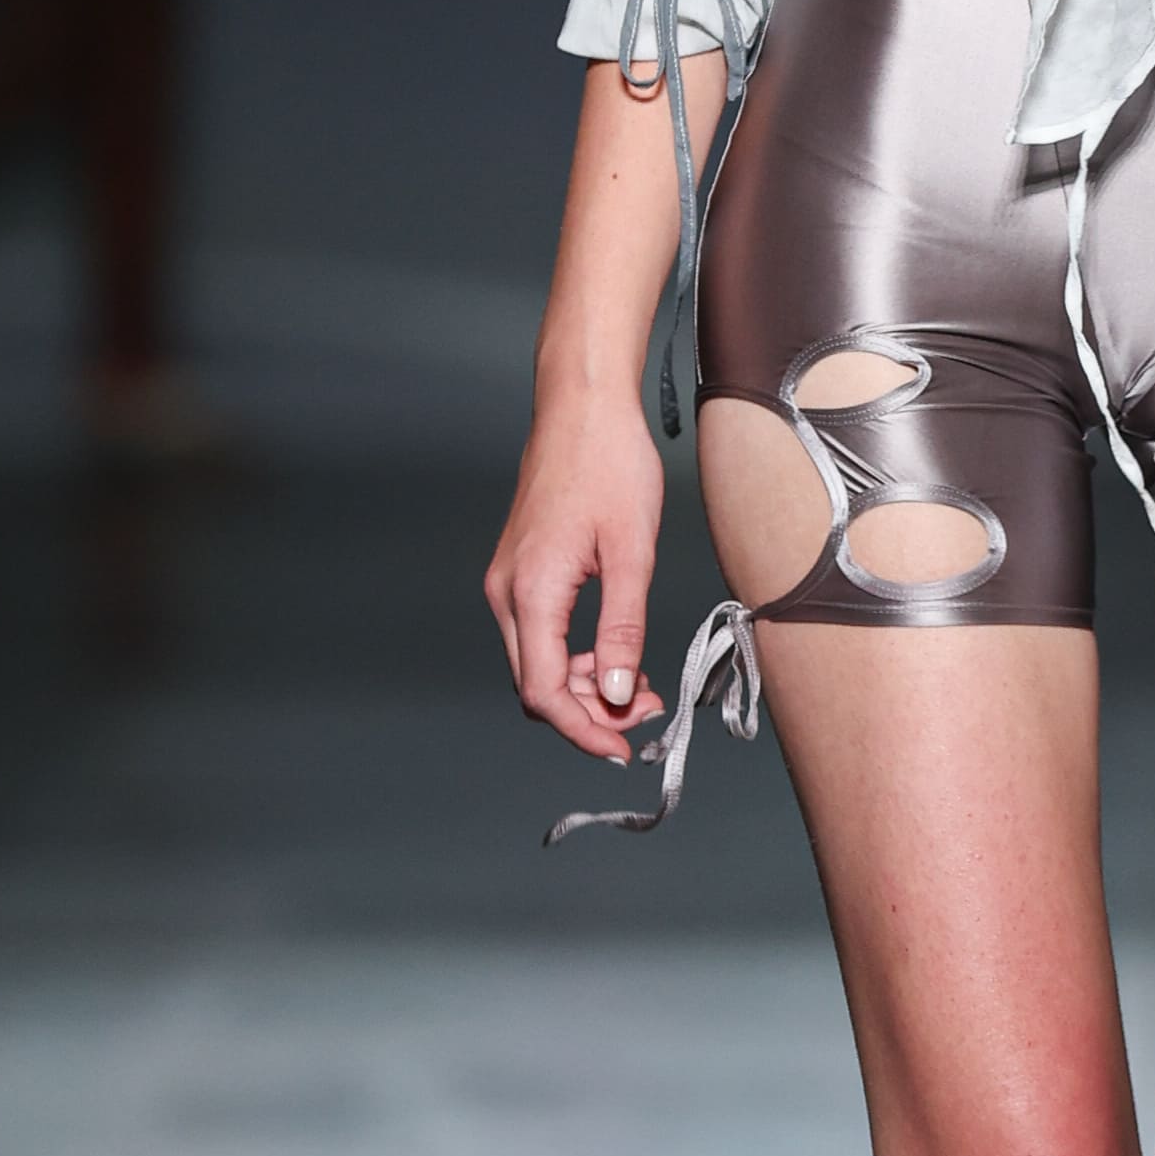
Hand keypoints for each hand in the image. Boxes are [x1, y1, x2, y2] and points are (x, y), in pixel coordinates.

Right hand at [485, 385, 665, 765]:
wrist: (582, 407)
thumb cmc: (609, 464)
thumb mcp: (632, 551)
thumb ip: (622, 628)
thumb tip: (615, 692)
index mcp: (531, 592)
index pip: (543, 691)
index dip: (583, 730)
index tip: (623, 748)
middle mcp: (507, 593)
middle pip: (535, 685)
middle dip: (589, 712)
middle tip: (646, 711)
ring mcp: (509, 582)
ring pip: (536, 663)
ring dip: (584, 685)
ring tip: (639, 683)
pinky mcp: (521, 572)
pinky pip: (540, 635)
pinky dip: (575, 655)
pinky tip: (614, 651)